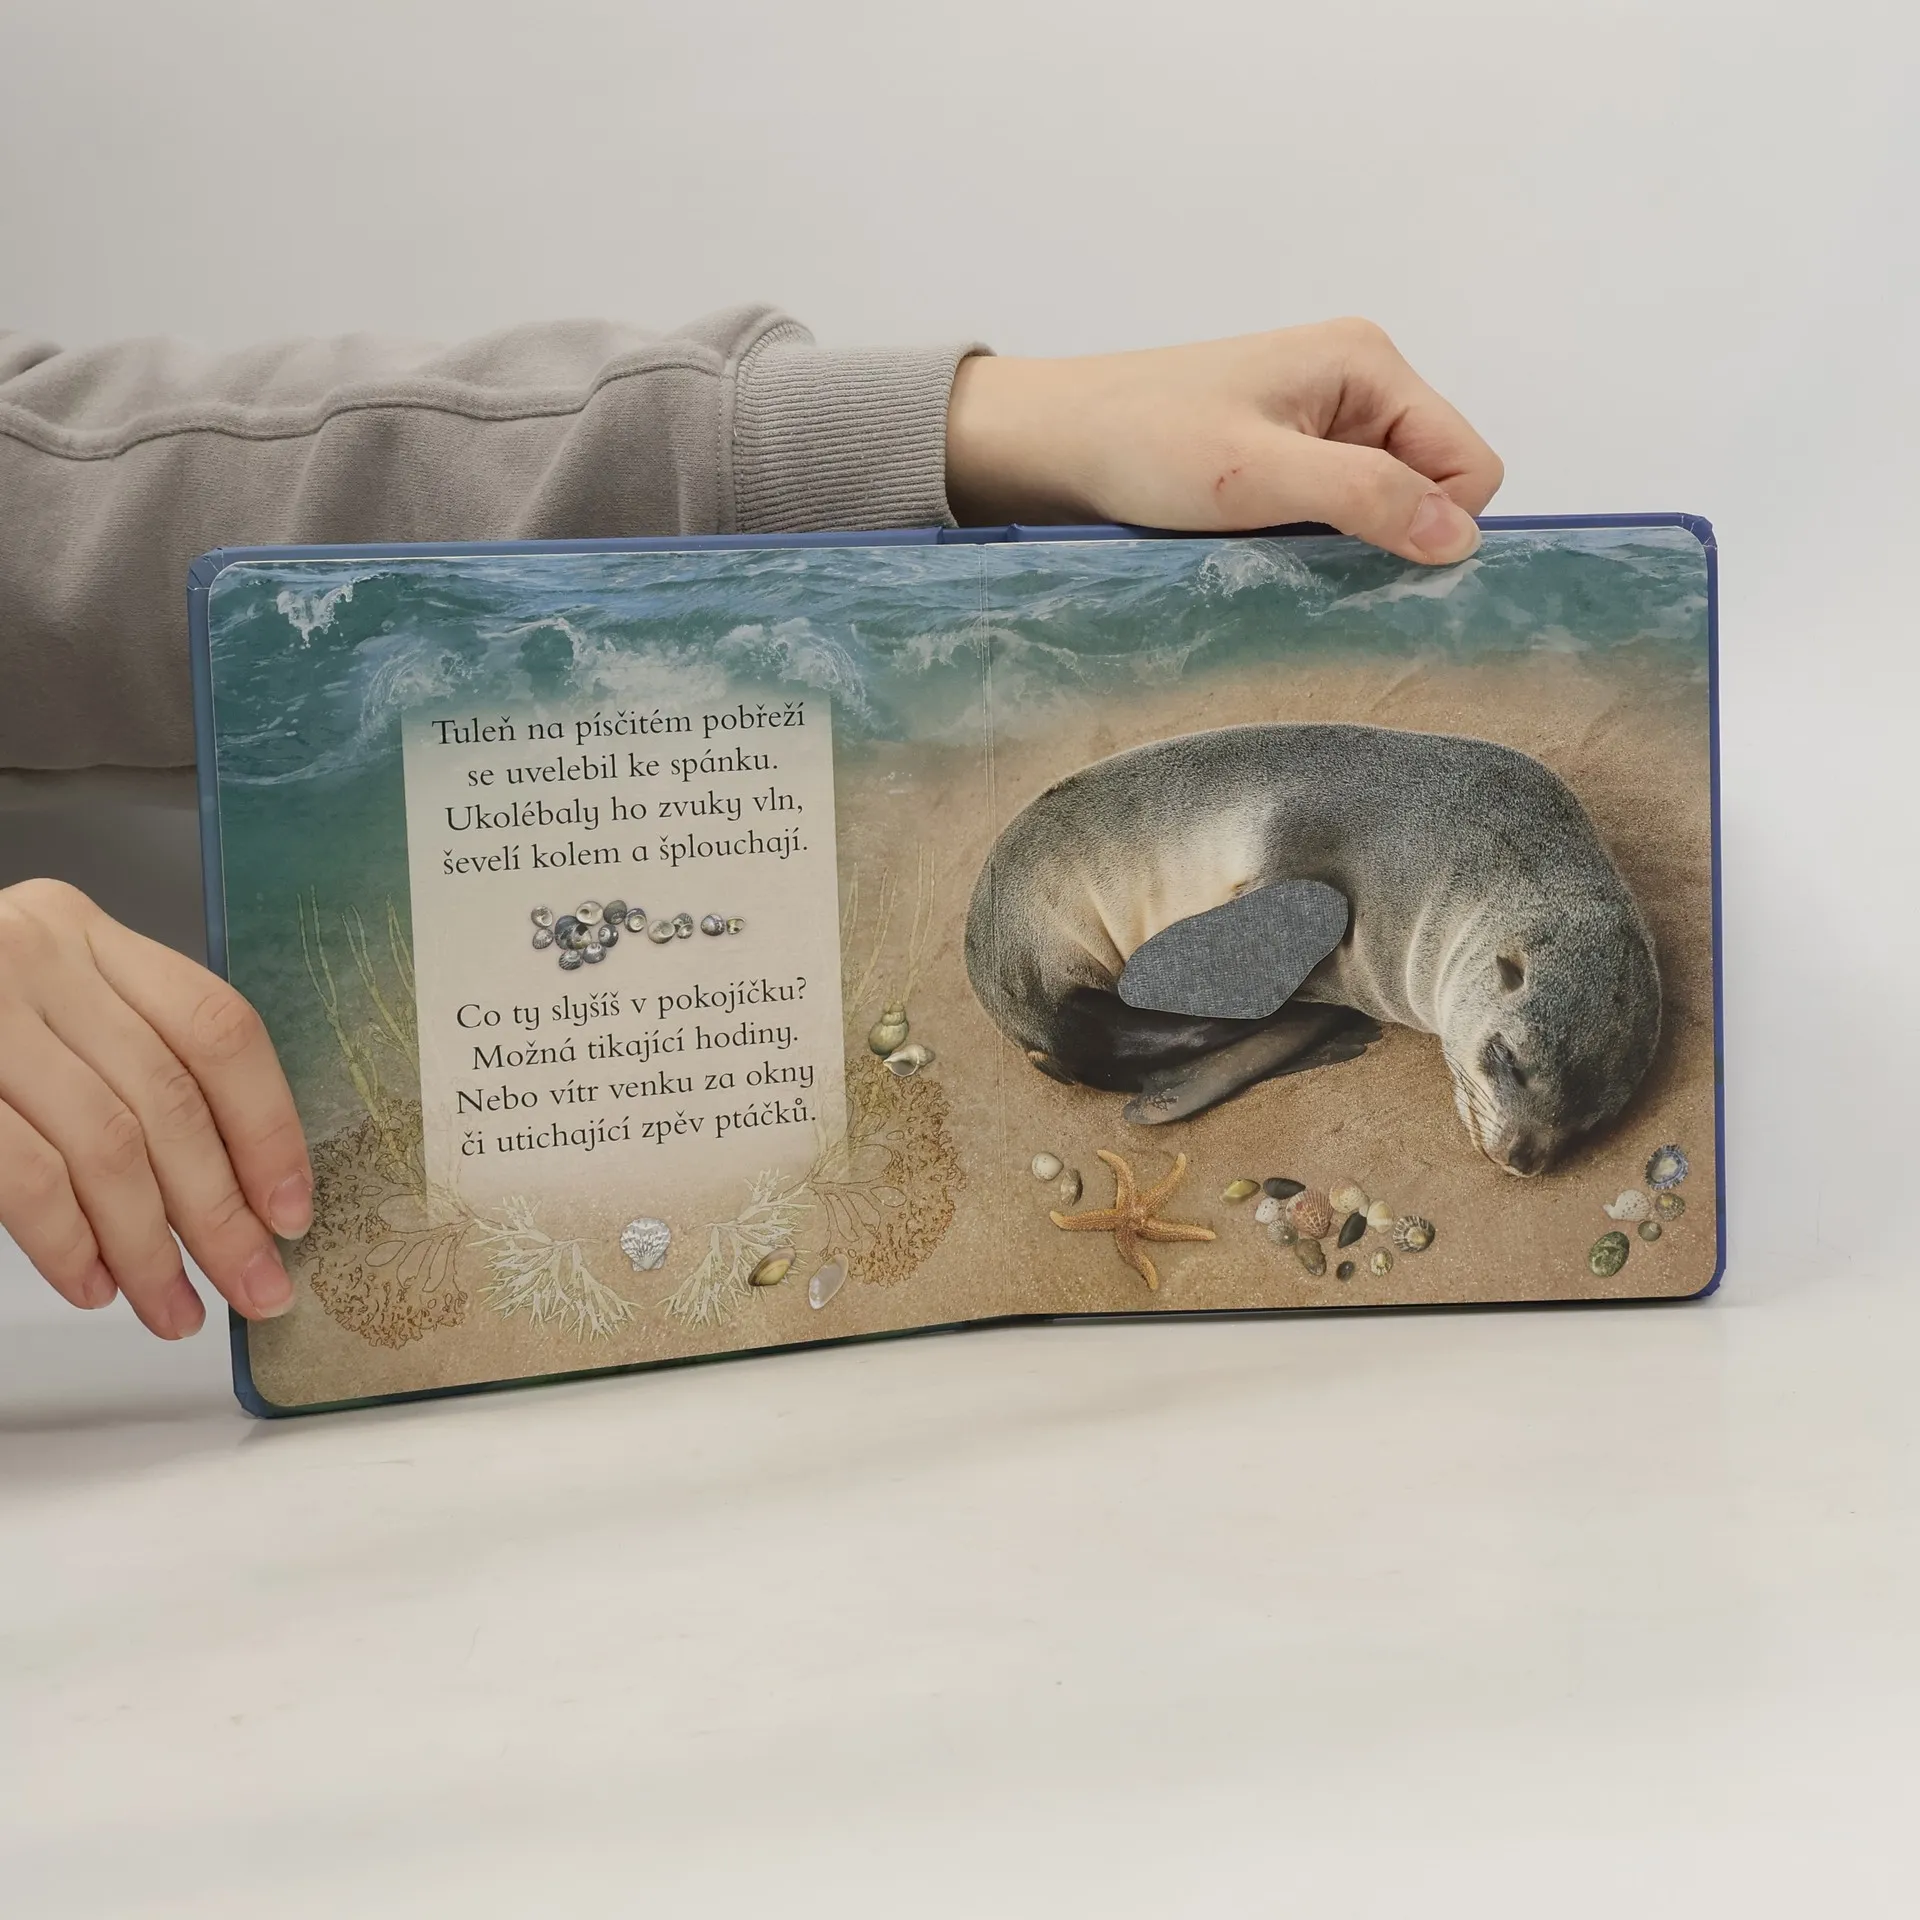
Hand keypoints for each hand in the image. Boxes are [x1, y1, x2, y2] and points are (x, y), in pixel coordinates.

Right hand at [0, 880, 310, 1337]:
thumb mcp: (43, 1007)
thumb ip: (126, 1061)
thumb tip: (239, 1188)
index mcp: (86, 934)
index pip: (219, 1030)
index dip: (270, 1128)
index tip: (292, 1210)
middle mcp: (37, 958)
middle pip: (171, 1101)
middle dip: (224, 1214)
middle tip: (256, 1288)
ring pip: (108, 1146)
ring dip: (151, 1248)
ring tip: (174, 1308)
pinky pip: (28, 1175)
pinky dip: (68, 1242)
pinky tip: (93, 1282)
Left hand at [944, 317, 1502, 563]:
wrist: (1049, 441)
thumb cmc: (1145, 445)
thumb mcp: (1260, 476)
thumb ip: (1366, 498)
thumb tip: (1461, 539)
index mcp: (1369, 364)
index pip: (1469, 465)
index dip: (1433, 523)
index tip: (1358, 553)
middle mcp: (1356, 382)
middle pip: (1429, 485)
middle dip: (1386, 531)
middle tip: (1305, 554)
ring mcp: (1319, 418)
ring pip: (1381, 504)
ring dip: (1341, 539)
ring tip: (1270, 544)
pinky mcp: (1282, 452)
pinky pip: (1333, 508)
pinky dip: (1309, 537)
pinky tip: (1258, 542)